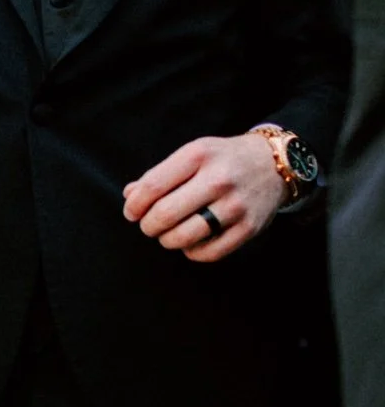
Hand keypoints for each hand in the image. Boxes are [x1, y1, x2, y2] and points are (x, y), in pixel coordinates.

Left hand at [121, 132, 286, 261]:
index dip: (134, 206)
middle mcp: (218, 179)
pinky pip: (208, 253)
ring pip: (184, 236)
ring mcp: (235, 205)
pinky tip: (190, 242)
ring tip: (167, 234)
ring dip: (167, 240)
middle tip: (149, 225)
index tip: (132, 213)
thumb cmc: (223, 160)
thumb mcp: (193, 154)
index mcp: (198, 155)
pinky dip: (191, 252)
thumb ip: (159, 174)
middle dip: (148, 225)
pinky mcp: (249, 228)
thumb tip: (130, 196)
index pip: (152, 186)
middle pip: (165, 214)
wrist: (275, 164)